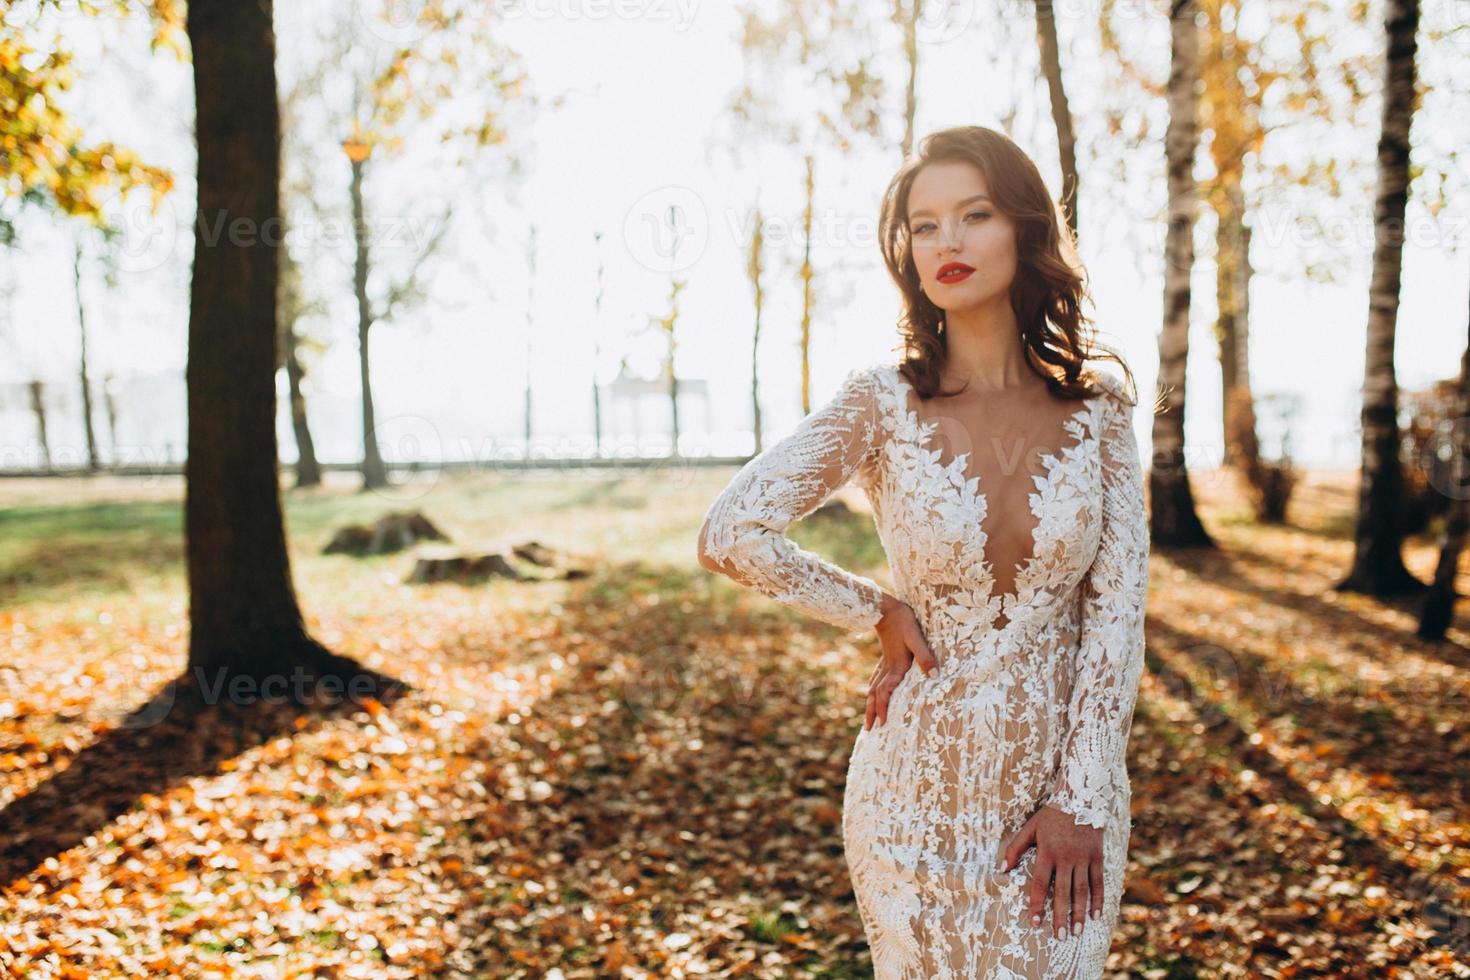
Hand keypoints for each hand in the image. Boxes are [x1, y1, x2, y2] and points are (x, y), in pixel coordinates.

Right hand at [864, 594, 936, 730]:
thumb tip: (934, 677)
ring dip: (870, 704)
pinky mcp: (884, 658)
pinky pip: (875, 680)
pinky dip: (872, 691)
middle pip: (875, 695)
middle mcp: (887, 669)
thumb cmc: (904, 622)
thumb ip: (925, 657)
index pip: (886, 693)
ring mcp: (883, 664)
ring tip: (868, 718)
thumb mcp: (917, 639)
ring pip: (873, 689)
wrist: (886, 608)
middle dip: (872, 713)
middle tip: (869, 730)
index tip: (882, 724)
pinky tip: (872, 693)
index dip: (883, 708)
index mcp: (896, 667)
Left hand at [996, 804, 1102, 939]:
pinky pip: (1098, 882)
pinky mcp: (1097, 856)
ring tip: (1077, 932)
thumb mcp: (1030, 828)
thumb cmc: (1051, 816)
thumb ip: (1015, 848)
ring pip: (1082, 890)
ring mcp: (1083, 858)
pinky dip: (1098, 899)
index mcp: (1047, 852)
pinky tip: (1096, 915)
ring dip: (1080, 913)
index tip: (1035, 922)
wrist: (1080, 797)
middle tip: (1060, 937)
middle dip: (1061, 916)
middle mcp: (1066, 857)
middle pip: (1062, 892)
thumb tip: (1001, 870)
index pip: (1040, 883)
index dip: (1037, 904)